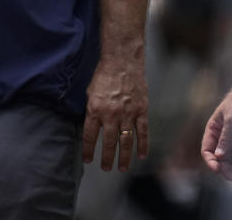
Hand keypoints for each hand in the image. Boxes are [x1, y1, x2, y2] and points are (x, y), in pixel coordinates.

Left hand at [82, 56, 148, 171]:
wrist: (122, 63)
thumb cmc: (103, 76)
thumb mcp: (90, 93)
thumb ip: (91, 110)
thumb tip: (90, 125)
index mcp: (95, 110)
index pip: (90, 135)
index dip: (88, 149)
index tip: (88, 159)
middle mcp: (111, 115)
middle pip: (109, 142)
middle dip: (107, 158)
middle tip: (106, 168)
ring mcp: (128, 114)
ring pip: (126, 141)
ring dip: (124, 157)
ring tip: (122, 168)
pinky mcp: (141, 111)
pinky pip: (143, 132)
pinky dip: (143, 145)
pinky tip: (141, 155)